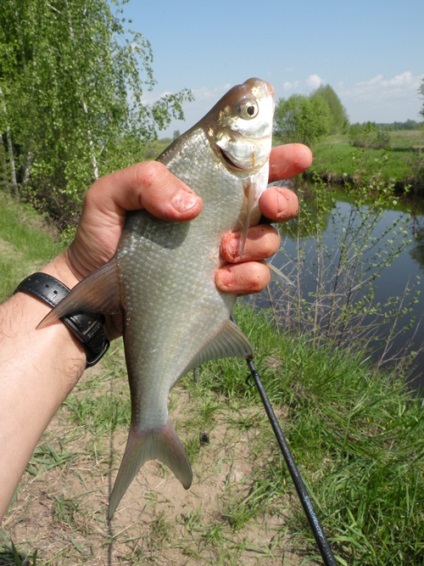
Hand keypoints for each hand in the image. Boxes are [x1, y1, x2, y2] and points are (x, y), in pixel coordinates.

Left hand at [61, 142, 310, 294]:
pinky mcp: (223, 283)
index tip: (298, 157)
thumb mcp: (108, 196)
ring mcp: (222, 251)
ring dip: (259, 243)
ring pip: (269, 240)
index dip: (276, 157)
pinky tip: (220, 279)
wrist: (96, 293)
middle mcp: (217, 216)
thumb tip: (194, 206)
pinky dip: (248, 278)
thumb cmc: (101, 237)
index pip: (243, 165)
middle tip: (269, 204)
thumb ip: (145, 181)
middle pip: (271, 201)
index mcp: (197, 186)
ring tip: (224, 252)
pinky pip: (256, 278)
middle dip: (283, 200)